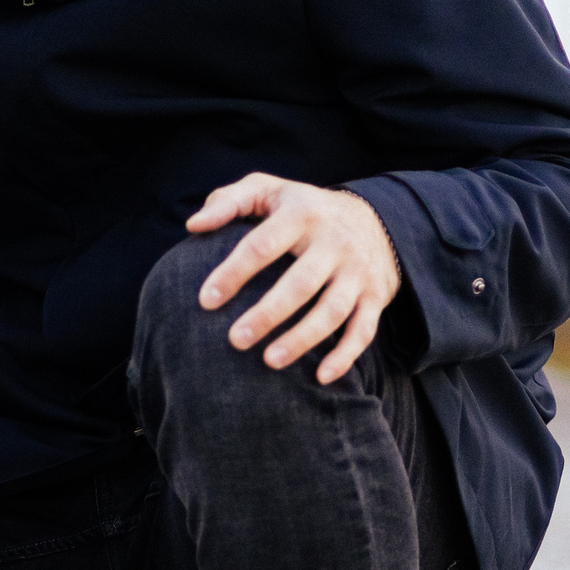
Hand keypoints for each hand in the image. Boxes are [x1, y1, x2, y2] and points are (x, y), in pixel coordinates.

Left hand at [185, 174, 400, 384]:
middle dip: (268, 314)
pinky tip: (320, 378)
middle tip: (235, 340)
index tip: (206, 301)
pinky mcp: (375, 296)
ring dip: (302, 338)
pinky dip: (346, 356)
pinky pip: (364, 329)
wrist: (375, 218)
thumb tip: (193, 225)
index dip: (234, 272)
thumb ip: (228, 202)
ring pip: (332, 310)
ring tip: (269, 361)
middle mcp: (334, 242)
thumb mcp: (267, 190)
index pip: (263, 244)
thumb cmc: (301, 208)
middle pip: (301, 283)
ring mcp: (357, 271)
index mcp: (302, 214)